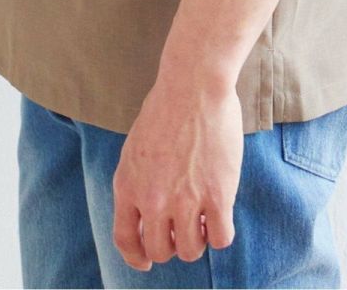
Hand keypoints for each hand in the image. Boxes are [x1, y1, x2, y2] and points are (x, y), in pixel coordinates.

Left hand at [111, 72, 241, 271]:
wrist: (193, 86)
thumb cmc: (166, 109)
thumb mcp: (135, 148)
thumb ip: (137, 182)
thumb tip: (146, 214)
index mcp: (128, 185)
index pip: (125, 239)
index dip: (136, 257)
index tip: (146, 261)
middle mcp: (153, 199)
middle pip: (160, 251)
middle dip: (172, 245)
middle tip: (183, 228)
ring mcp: (185, 200)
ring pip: (190, 250)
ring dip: (197, 240)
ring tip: (203, 219)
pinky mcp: (217, 195)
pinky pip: (220, 238)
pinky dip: (220, 233)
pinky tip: (220, 214)